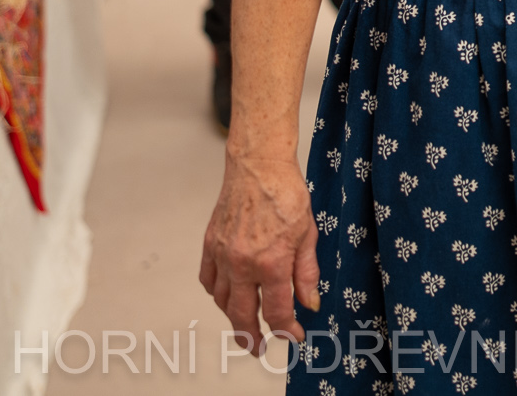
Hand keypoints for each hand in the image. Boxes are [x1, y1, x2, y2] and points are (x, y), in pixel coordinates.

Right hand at [199, 149, 320, 355]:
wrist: (258, 167)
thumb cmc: (288, 195)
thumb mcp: (309, 235)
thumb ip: (307, 273)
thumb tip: (310, 303)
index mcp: (271, 262)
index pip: (276, 310)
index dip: (287, 329)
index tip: (294, 337)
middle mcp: (242, 264)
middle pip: (242, 314)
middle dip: (251, 337)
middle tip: (259, 349)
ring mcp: (222, 255)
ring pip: (221, 300)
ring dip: (233, 316)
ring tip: (245, 324)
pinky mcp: (209, 245)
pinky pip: (207, 280)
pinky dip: (216, 293)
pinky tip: (227, 296)